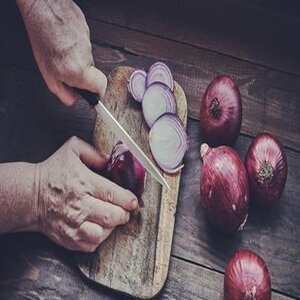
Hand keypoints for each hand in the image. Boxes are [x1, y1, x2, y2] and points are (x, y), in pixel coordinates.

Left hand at [17, 0, 106, 105]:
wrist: (43, 7)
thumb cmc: (42, 39)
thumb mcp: (48, 75)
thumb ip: (63, 93)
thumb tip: (73, 100)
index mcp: (78, 71)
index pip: (101, 88)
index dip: (99, 96)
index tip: (98, 102)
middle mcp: (87, 58)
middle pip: (92, 74)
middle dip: (81, 76)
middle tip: (67, 72)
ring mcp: (89, 44)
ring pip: (87, 59)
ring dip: (76, 59)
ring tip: (61, 52)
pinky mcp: (87, 32)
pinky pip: (83, 45)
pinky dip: (75, 46)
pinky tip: (63, 41)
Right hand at [37, 137, 137, 251]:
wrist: (29, 195)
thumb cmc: (52, 172)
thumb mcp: (71, 151)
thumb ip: (93, 152)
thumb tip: (110, 160)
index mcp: (84, 183)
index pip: (113, 194)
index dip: (128, 200)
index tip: (133, 201)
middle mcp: (80, 205)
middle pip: (112, 216)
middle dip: (124, 214)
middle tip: (125, 211)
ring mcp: (73, 223)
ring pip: (103, 233)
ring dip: (112, 228)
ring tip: (111, 220)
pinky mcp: (68, 237)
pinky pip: (91, 245)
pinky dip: (99, 239)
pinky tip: (99, 229)